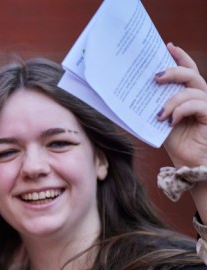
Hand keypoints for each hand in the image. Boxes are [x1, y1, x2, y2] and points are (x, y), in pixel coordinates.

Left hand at [159, 43, 206, 168]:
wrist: (190, 165)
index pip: (187, 71)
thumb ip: (153, 108)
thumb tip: (127, 97)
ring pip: (192, 90)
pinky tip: (170, 121)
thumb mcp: (160, 123)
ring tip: (160, 114)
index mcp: (189, 95)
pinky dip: (181, 110)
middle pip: (191, 75)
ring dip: (172, 100)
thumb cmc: (177, 144)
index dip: (180, 57)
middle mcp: (201, 97)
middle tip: (155, 76)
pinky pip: (197, 105)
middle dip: (173, 71)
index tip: (168, 46)